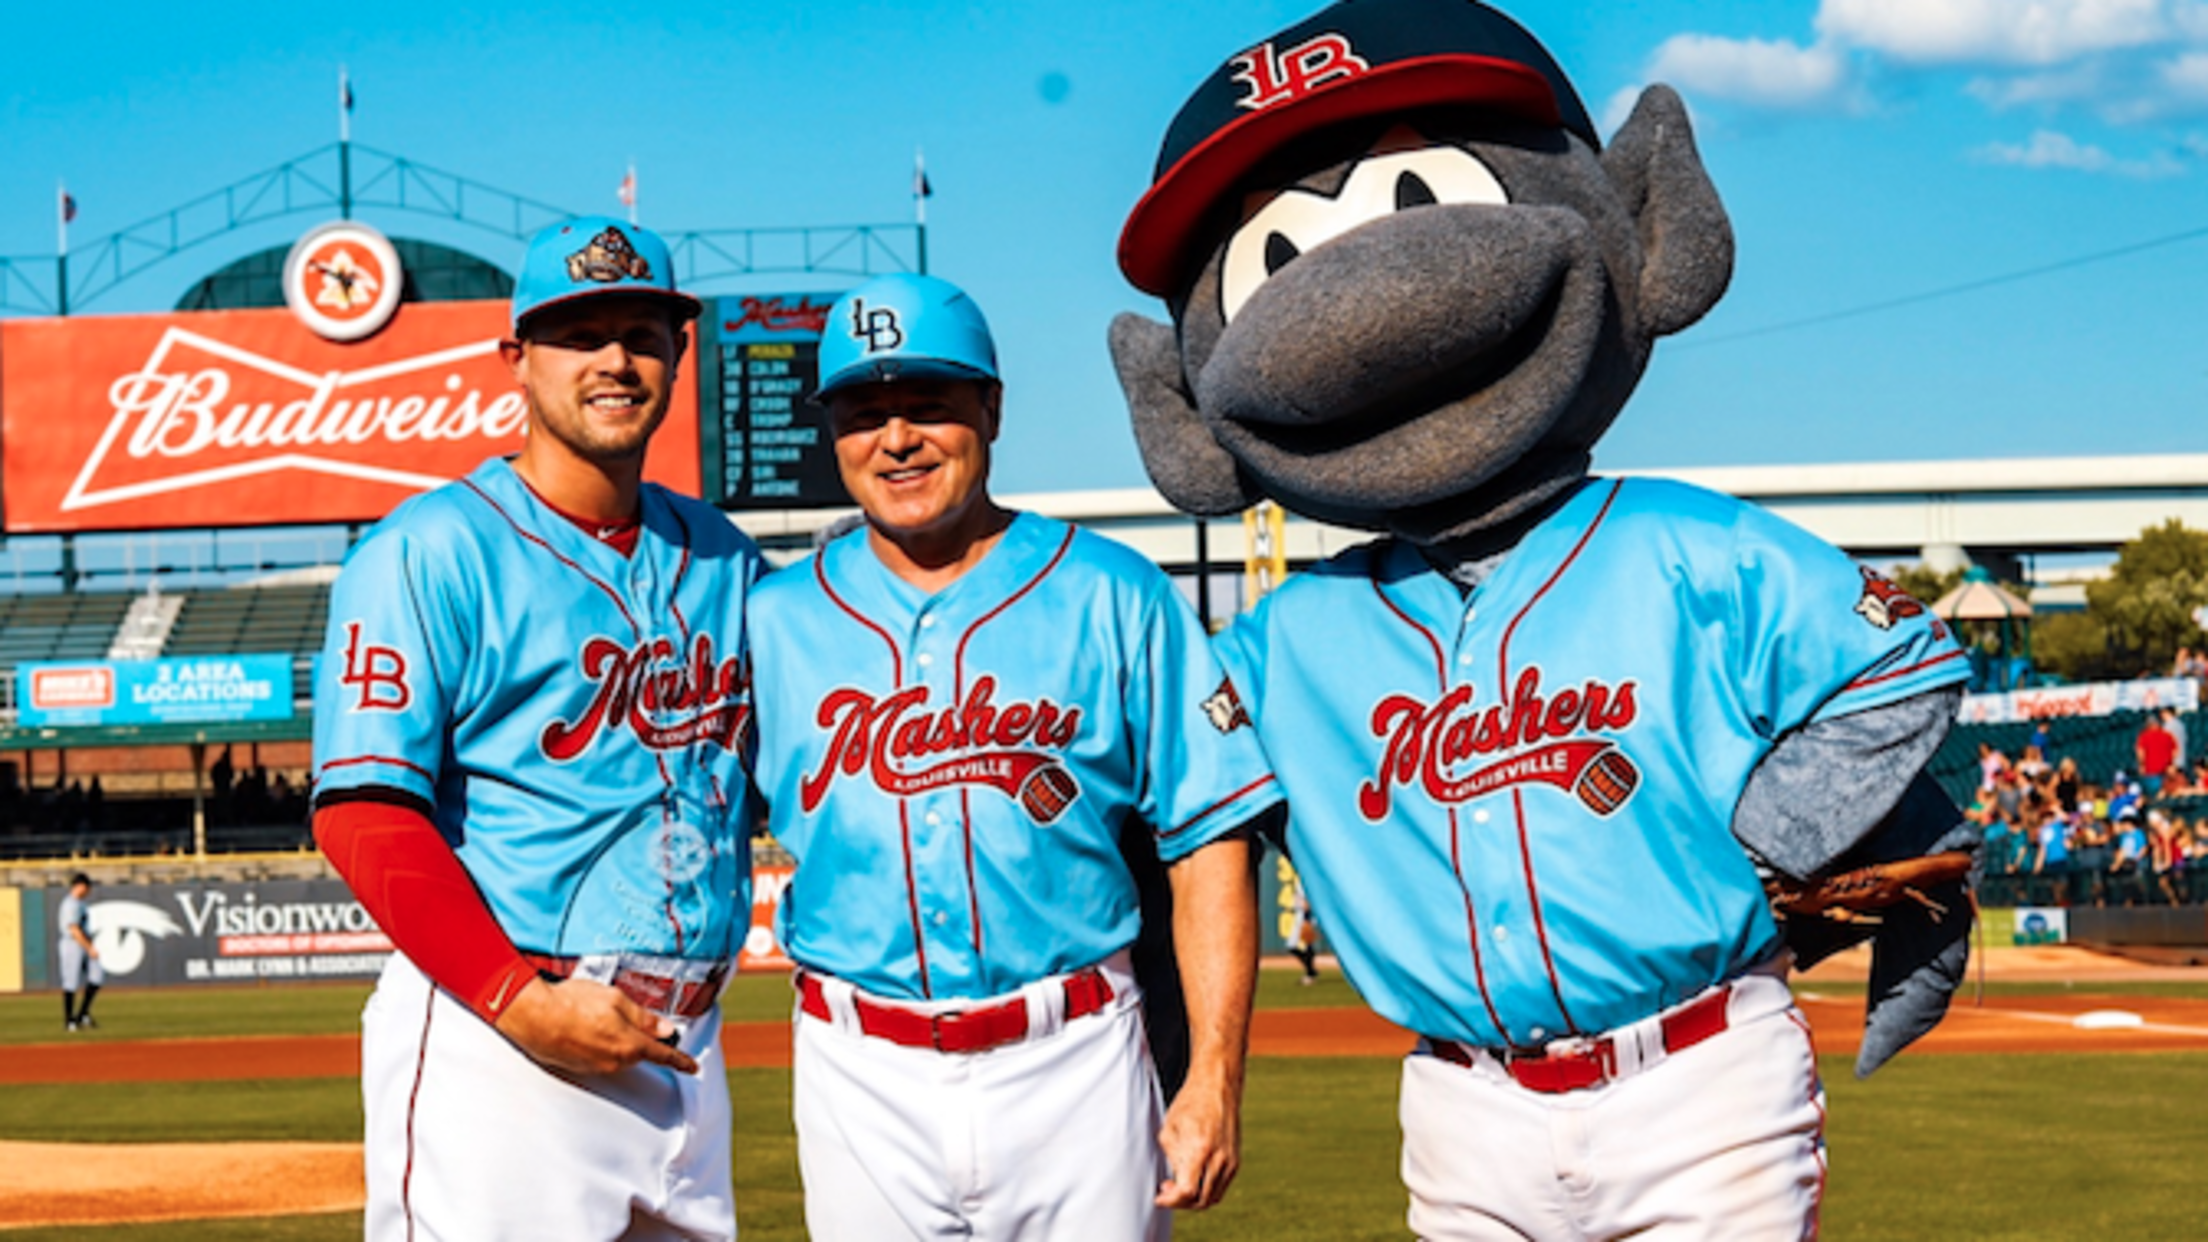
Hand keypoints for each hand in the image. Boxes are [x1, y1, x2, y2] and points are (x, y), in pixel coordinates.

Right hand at [493, 977, 697, 1075]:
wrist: (533, 1016)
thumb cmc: (572, 1003)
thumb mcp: (617, 1000)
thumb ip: (645, 1018)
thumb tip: (666, 1030)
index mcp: (630, 1045)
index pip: (663, 1055)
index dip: (680, 1060)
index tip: (692, 1067)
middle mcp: (615, 1062)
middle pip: (639, 1052)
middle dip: (639, 1036)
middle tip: (623, 1014)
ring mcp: (596, 1067)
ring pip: (619, 1054)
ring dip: (616, 1037)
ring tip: (596, 1014)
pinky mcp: (580, 1067)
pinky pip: (601, 1056)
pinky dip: (600, 1042)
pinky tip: (586, 1026)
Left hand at [1155, 1070, 1239, 1210]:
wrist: (1217, 1087)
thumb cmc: (1190, 1103)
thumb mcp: (1169, 1129)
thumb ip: (1171, 1158)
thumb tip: (1171, 1183)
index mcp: (1199, 1149)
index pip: (1187, 1191)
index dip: (1171, 1201)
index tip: (1159, 1197)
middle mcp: (1218, 1158)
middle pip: (1200, 1200)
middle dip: (1180, 1202)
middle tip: (1166, 1191)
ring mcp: (1230, 1161)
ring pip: (1212, 1198)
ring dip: (1193, 1199)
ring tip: (1179, 1185)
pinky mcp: (1235, 1161)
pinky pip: (1220, 1188)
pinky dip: (1206, 1191)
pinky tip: (1193, 1179)